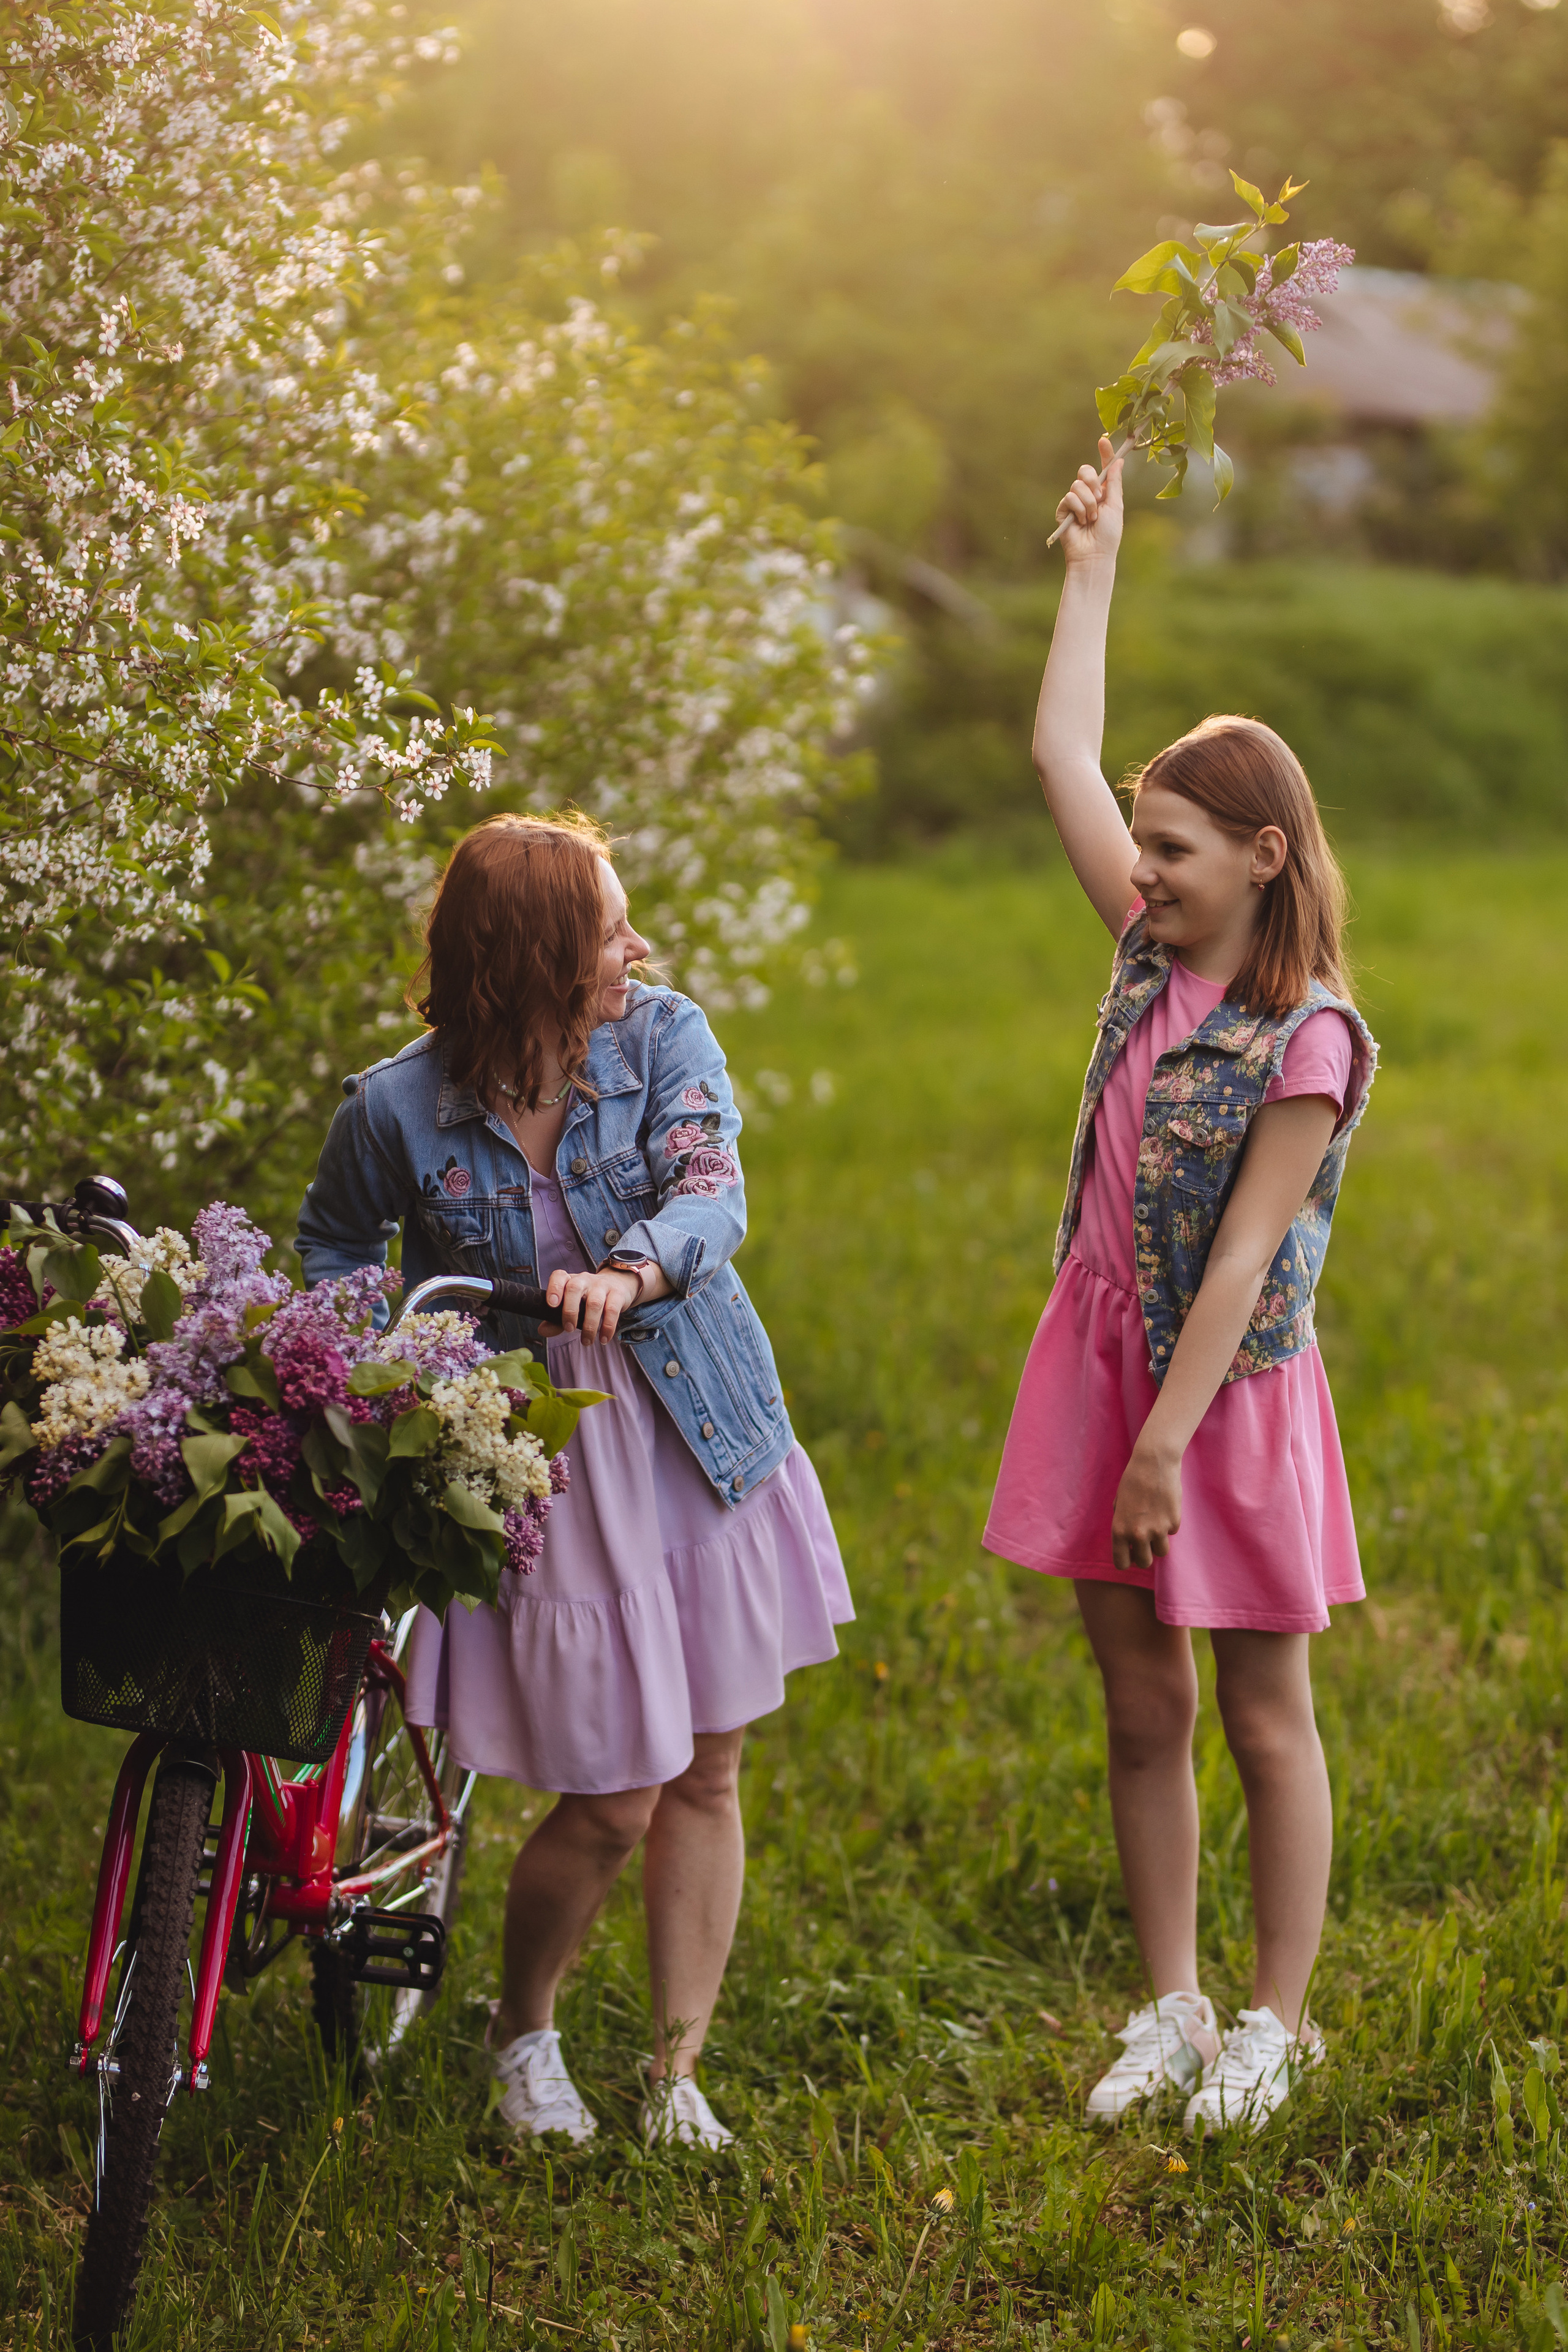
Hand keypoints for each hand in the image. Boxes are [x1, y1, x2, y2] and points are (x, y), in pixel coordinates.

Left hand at [544, 1264, 645, 1343]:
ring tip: (586, 1341)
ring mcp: (601, 1285)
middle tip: (569, 1329)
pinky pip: (612, 1310)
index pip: (559, 1277)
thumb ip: (555, 1318)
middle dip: (570, 1311)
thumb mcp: (572, 1303)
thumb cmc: (588, 1297)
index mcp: (570, 1280)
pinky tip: (604, 1339)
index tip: (551, 1304)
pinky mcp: (617, 1294)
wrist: (618, 1283)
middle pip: (574, 1289)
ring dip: (589, 1325)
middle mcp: (584, 1279)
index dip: (554, 1288)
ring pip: (594, 1303)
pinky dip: (607, 1327)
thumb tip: (543, 1330)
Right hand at [1055, 435, 1123, 566]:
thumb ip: (1115, 483)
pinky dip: (1078, 509)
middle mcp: (1088, 494)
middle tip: (1099, 497)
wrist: (1094, 554)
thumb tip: (1119, 461)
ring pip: (1077, 485)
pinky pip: (1069, 498)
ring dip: (1088, 502)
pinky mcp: (1063, 510)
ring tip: (1092, 518)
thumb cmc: (1108, 535)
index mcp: (1104, 492)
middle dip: (1092, 481)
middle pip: (1084, 471)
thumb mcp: (1116, 506)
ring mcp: (1074, 502)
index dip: (1103, 453)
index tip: (1103, 440)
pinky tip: (1081, 522)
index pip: (1103, 468)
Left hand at [1111, 1440, 1182, 1570]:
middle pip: (1144, 1562)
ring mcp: (1158, 1529)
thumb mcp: (1119, 1503)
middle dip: (1145, 1555)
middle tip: (1145, 1544)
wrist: (1154, 1463)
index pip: (1121, 1563)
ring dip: (1159, 1542)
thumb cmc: (1133, 1480)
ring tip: (1156, 1524)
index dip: (1126, 1560)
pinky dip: (1169, 1524)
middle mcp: (1138, 1534)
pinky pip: (1172, 1532)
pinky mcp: (1174, 1522)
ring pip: (1161, 1552)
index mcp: (1120, 1530)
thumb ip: (1122, 1523)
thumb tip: (1128, 1542)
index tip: (1130, 1554)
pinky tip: (1164, 1507)